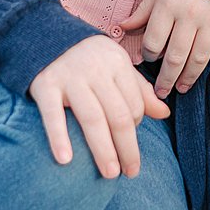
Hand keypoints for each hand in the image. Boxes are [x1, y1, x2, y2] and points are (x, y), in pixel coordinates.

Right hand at [28, 35, 170, 176]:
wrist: (45, 36)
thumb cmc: (88, 59)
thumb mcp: (116, 66)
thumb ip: (139, 90)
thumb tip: (165, 113)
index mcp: (117, 63)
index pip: (134, 104)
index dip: (136, 129)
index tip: (129, 146)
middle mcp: (96, 69)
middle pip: (118, 115)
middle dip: (127, 147)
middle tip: (130, 172)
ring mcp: (70, 77)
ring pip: (92, 118)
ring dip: (103, 149)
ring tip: (110, 173)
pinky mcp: (44, 85)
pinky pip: (52, 115)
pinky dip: (59, 137)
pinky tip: (66, 160)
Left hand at [118, 0, 209, 97]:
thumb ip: (144, 9)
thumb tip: (122, 27)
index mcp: (169, 4)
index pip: (154, 41)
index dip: (148, 55)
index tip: (148, 60)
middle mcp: (189, 15)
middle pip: (175, 56)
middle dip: (166, 78)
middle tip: (161, 92)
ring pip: (199, 58)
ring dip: (189, 77)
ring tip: (181, 88)